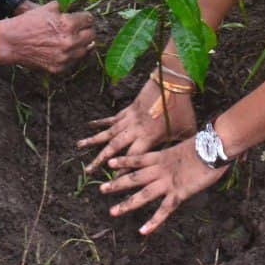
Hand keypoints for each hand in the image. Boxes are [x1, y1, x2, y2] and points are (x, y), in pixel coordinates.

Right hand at [0, 0, 94, 72]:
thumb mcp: (47, 8)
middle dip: (87, 30)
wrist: (11, 42)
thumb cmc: (28, 23)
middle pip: (91, 35)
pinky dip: (72, 55)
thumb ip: (64, 7)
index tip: (83, 18)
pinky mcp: (59, 68)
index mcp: (68, 24)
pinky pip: (74, 61)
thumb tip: (75, 6)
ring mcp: (65, 57)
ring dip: (82, 43)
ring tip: (75, 39)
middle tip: (81, 28)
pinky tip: (66, 49)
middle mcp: (70, 42)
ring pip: (86, 50)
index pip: (89, 19)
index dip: (86, 17)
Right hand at [78, 75, 196, 172]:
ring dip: (93, 140)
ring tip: (78, 146)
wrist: (173, 81)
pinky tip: (89, 126)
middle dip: (100, 160)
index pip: (132, 158)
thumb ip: (181, 145)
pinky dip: (100, 123)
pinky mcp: (128, 109)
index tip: (112, 182)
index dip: (122, 170)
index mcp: (149, 137)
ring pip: (108, 132)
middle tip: (88, 170)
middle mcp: (135, 129)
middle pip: (114, 147)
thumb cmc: (182, 107)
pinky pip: (112, 118)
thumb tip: (185, 157)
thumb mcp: (186, 129)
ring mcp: (130, 118)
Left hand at [100, 138, 228, 234]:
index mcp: (162, 156)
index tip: (110, 163)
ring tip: (113, 211)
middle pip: (134, 177)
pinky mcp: (178, 192)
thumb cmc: (206, 143)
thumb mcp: (187, 143)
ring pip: (143, 194)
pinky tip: (143, 231)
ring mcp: (168, 181)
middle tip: (101, 190)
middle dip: (117, 184)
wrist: (214, 146)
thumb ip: (179, 149)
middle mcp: (160, 169)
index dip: (124, 161)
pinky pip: (164, 210)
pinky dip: (153, 221)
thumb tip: (182, 148)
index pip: (138, 158)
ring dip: (127, 204)